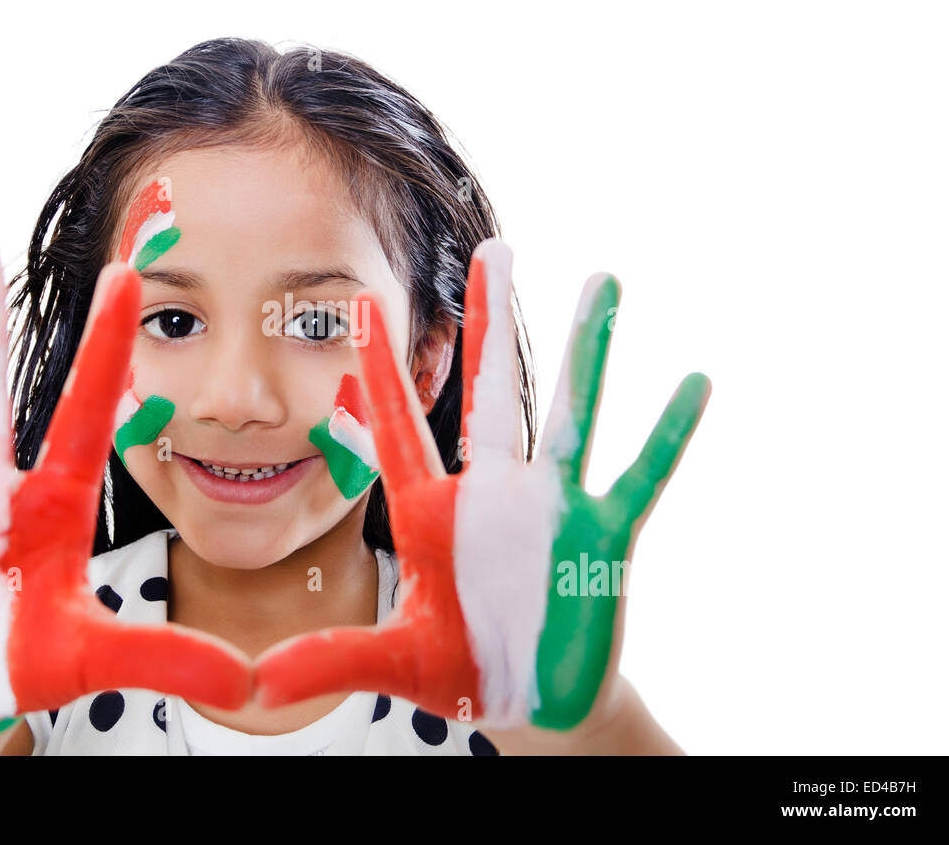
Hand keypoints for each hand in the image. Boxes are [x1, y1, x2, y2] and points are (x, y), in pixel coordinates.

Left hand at [254, 238, 710, 730]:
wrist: (529, 701)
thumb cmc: (458, 669)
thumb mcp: (398, 663)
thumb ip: (335, 660)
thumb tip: (254, 685)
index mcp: (431, 512)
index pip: (399, 428)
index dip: (380, 370)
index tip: (363, 303)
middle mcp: (490, 493)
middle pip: (489, 392)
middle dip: (491, 320)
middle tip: (494, 247)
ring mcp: (549, 508)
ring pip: (571, 413)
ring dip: (588, 350)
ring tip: (603, 280)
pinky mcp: (602, 536)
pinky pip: (639, 475)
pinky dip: (666, 433)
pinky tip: (694, 383)